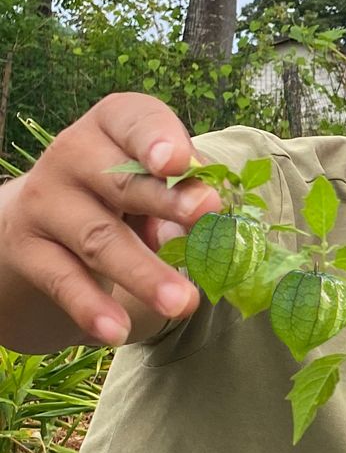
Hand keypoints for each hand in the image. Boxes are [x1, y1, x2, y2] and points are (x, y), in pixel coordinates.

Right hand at [0, 93, 216, 345]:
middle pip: (120, 180)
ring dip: (143, 272)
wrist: (43, 222)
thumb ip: (183, 193)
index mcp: (112, 127)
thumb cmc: (123, 193)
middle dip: (165, 199)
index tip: (179, 161)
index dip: (156, 137)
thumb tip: (212, 227)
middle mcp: (72, 155)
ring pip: (99, 238)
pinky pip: (63, 280)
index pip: (132, 120)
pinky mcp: (27, 249)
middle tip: (207, 215)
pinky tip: (117, 332)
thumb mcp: (152, 181)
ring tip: (184, 302)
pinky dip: (92, 307)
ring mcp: (45, 202)